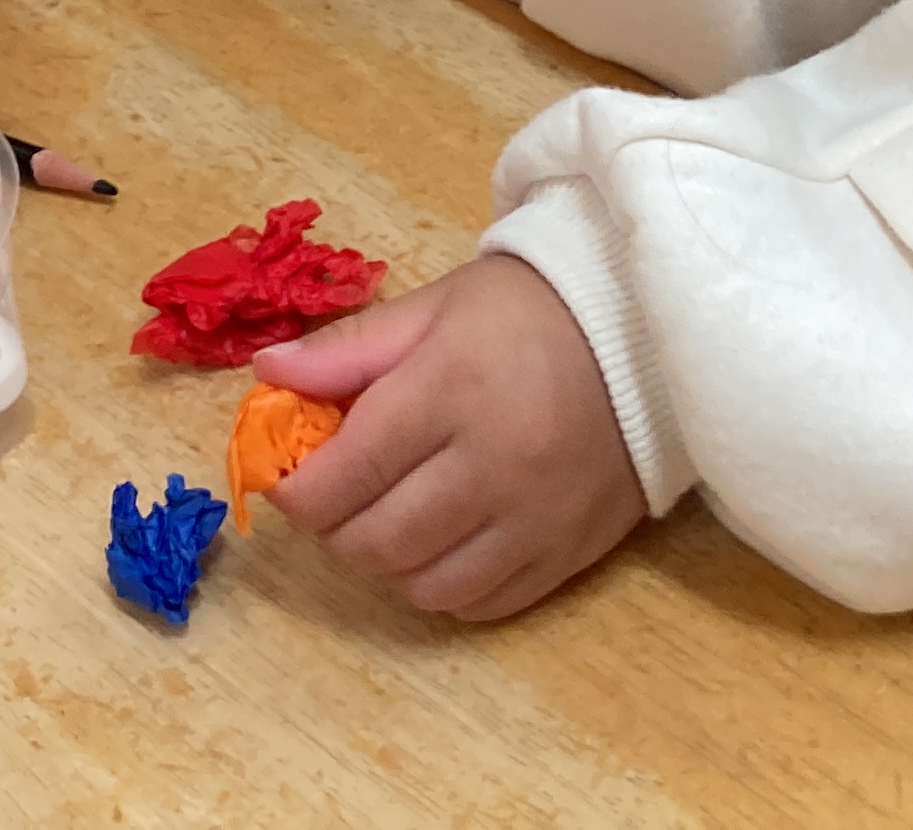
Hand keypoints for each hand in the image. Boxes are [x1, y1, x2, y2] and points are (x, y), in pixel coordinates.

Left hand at [252, 255, 647, 622]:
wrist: (646, 329)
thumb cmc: (526, 311)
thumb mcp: (433, 307)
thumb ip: (347, 350)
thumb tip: (266, 376)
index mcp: (450, 391)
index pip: (346, 474)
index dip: (297, 489)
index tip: (286, 477)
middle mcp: (493, 465)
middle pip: (378, 540)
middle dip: (335, 529)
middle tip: (335, 497)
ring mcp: (537, 518)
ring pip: (426, 586)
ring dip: (387, 564)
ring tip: (387, 519)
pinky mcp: (570, 552)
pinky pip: (484, 605)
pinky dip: (445, 588)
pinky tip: (441, 544)